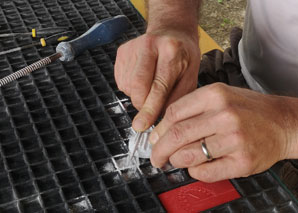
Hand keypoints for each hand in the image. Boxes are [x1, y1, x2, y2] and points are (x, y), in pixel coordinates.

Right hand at [114, 30, 199, 130]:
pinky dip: (132, 88)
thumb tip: (159, 118)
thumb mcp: (191, 75)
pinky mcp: (121, 52)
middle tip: (151, 106)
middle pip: (137, 86)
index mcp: (171, 50)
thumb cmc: (183, 55)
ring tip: (151, 83)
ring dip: (138, 95)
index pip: (158, 86)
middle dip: (142, 105)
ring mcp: (132, 48)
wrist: (171, 30)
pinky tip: (143, 77)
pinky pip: (122, 82)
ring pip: (128, 87)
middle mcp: (149, 45)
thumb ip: (177, 97)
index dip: (149, 109)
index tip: (142, 125)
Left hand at [149, 83, 297, 181]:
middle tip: (156, 157)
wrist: (282, 122)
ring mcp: (234, 139)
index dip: (158, 130)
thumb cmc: (248, 109)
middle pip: (176, 135)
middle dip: (158, 150)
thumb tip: (162, 130)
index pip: (173, 113)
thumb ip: (192, 108)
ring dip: (176, 161)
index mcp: (215, 94)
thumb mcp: (220, 96)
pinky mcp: (242, 161)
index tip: (154, 138)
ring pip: (188, 155)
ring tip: (176, 160)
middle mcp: (224, 115)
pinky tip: (197, 166)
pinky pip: (205, 172)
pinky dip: (194, 172)